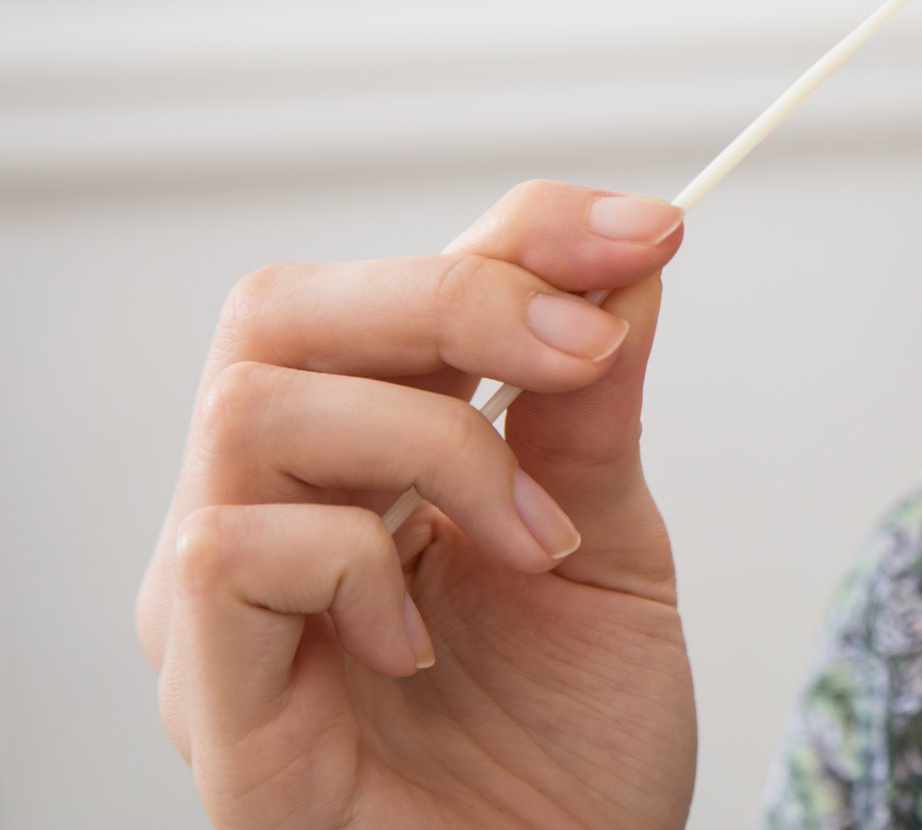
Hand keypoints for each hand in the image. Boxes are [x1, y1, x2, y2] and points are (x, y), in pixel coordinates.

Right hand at [136, 180, 696, 828]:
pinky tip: (426, 635)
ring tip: (534, 543)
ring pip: (255, 405)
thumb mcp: (607, 549)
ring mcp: (221, 603)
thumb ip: (593, 410)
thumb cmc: (570, 751)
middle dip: (458, 298)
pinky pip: (231, 551)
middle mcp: (267, 511)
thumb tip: (626, 254)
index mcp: (356, 464)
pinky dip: (355, 560)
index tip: (651, 229)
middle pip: (281, 309)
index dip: (517, 236)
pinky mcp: (212, 696)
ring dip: (434, 444)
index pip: (390, 289)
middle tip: (585, 353)